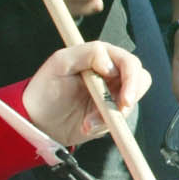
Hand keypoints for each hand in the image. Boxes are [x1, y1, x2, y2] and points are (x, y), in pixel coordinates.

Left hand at [22, 40, 151, 145]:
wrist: (38, 121)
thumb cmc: (45, 88)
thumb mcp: (61, 64)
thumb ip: (87, 53)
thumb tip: (110, 63)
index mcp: (100, 56)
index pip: (128, 62)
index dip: (131, 79)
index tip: (124, 98)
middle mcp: (110, 72)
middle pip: (139, 80)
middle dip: (129, 97)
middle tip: (118, 111)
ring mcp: (111, 93)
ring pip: (131, 102)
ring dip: (112, 115)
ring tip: (88, 122)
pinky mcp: (110, 113)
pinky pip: (120, 120)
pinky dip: (105, 125)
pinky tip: (87, 126)